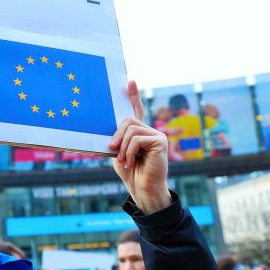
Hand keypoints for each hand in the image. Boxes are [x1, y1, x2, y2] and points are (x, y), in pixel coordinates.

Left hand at [108, 81, 169, 214]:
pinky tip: (131, 163)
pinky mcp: (160, 141)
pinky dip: (129, 152)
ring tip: (123, 161)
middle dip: (116, 135)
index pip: (136, 111)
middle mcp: (149, 130)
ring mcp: (156, 135)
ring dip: (122, 148)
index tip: (131, 81)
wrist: (142, 188)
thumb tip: (110, 132)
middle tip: (112, 149)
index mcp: (139, 132)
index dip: (134, 96)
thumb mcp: (118, 153)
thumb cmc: (130, 172)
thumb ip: (117, 139)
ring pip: (131, 130)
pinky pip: (137, 139)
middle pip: (128, 121)